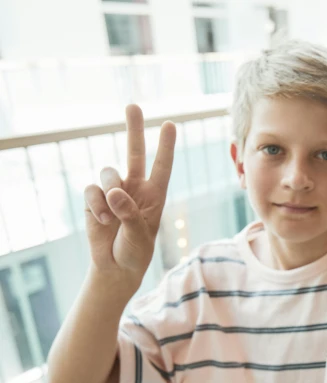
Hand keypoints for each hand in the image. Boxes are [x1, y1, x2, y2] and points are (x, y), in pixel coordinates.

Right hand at [83, 105, 175, 287]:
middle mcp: (135, 188)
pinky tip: (102, 221)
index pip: (162, 166)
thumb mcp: (139, 235)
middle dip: (133, 129)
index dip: (165, 145)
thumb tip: (114, 191)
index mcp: (155, 195)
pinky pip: (91, 190)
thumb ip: (129, 212)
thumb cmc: (135, 252)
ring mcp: (113, 191)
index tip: (169, 124)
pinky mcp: (95, 199)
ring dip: (109, 193)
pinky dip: (96, 206)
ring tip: (112, 217)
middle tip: (133, 105)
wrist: (115, 267)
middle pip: (134, 152)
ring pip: (108, 173)